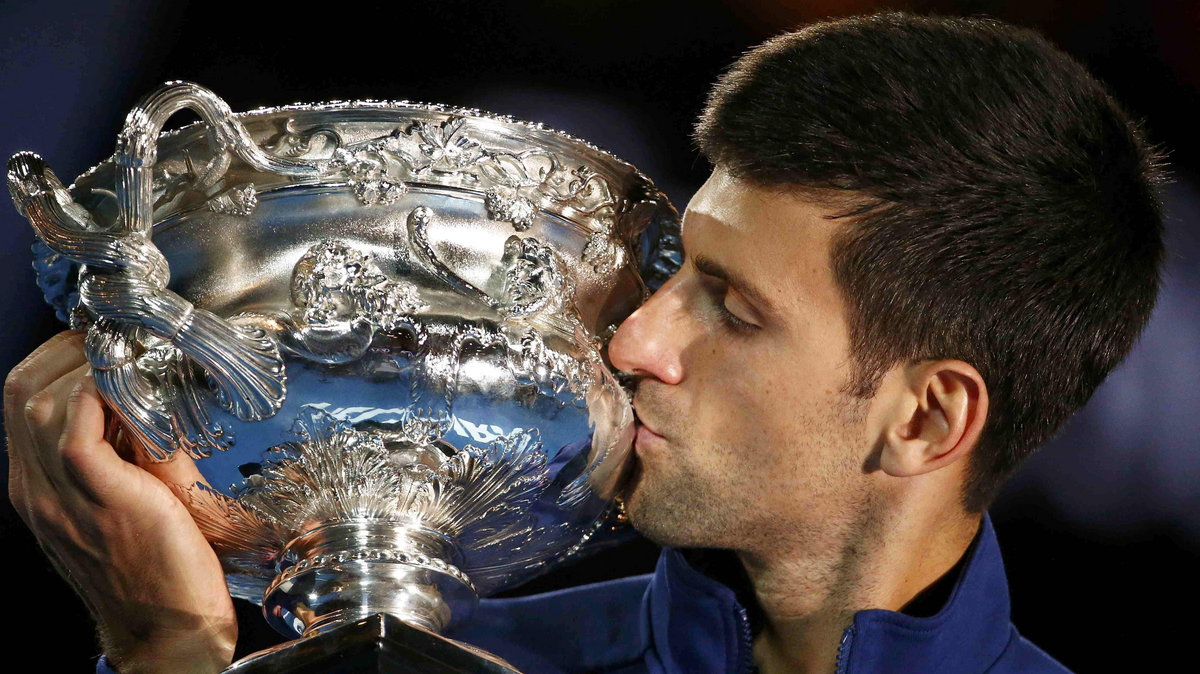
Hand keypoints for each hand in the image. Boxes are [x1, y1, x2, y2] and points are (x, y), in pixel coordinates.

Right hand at [6, 331, 236, 672]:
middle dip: (64, 350)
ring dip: (83, 366)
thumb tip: (149, 398)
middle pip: (19, 390)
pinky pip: (75, 432)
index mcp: (38, 486)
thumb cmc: (160, 564)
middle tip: (114, 340)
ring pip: (37, 402)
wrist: (168, 628)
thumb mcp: (131, 496)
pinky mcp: (98, 499)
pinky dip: (99, 399)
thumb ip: (128, 450)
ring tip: (126, 360)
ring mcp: (60, 495)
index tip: (101, 343)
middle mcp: (37, 488)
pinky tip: (131, 391)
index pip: (21, 400)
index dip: (57, 360)